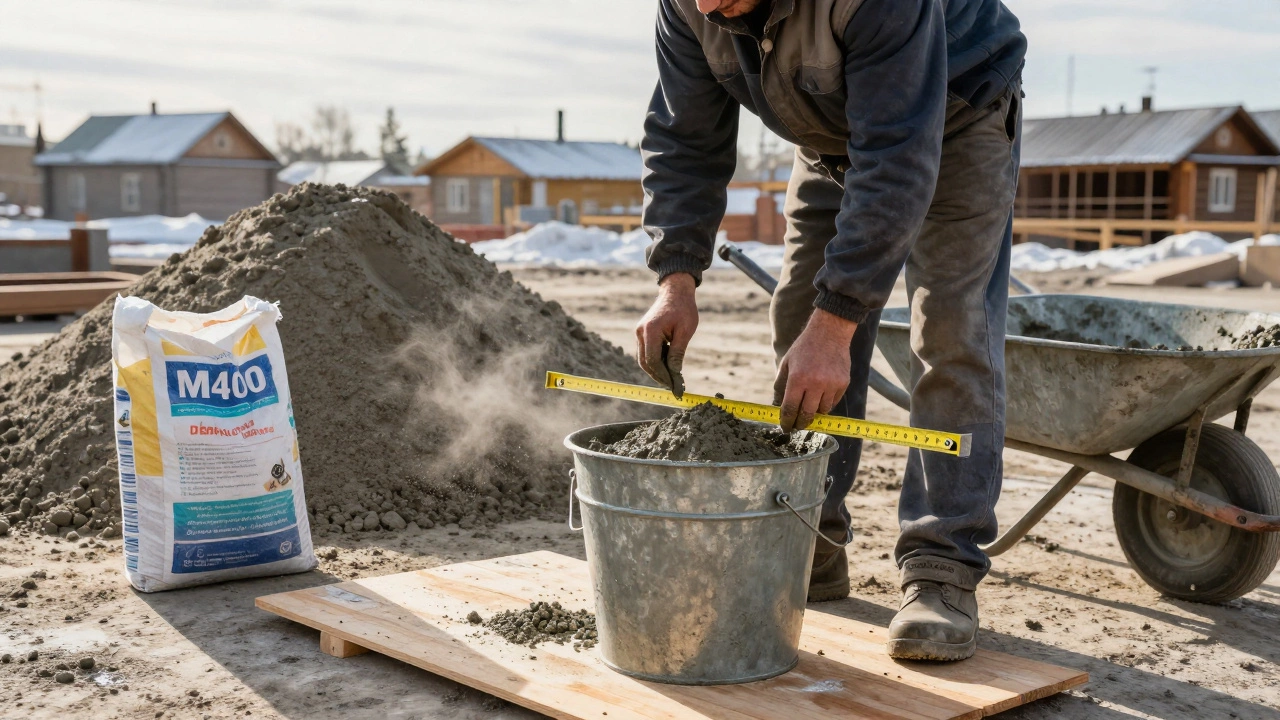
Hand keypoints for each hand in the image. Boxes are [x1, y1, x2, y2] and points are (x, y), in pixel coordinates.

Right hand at [636, 273, 698, 391]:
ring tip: (673, 378)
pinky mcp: (642, 333)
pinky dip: (656, 361)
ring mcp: (639, 332)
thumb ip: (677, 354)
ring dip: (657, 370)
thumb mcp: (685, 332)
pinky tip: (669, 365)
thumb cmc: (684, 309)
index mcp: (651, 330)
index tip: (674, 386)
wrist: (675, 291)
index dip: (662, 376)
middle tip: (673, 386)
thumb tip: (675, 374)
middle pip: (644, 362)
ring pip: (644, 359)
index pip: (652, 360)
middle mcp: (641, 332)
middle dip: (658, 376)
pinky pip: (646, 352)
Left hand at [773, 310, 857, 431]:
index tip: (786, 428)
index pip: (790, 408)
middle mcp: (815, 383)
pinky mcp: (843, 383)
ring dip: (814, 412)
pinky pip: (833, 402)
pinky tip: (820, 396)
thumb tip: (776, 406)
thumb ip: (780, 386)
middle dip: (800, 424)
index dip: (787, 421)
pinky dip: (826, 404)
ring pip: (822, 411)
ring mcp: (831, 384)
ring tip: (809, 407)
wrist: (830, 333)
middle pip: (807, 415)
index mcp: (798, 379)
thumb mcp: (787, 364)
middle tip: (796, 426)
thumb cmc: (804, 348)